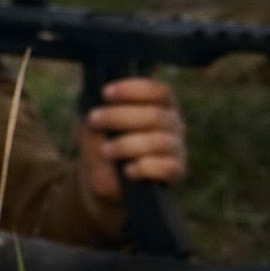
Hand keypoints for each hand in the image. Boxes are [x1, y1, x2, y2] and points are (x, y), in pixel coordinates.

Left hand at [78, 75, 185, 199]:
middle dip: (119, 116)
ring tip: (106, 151)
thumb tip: (92, 94)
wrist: (105, 181)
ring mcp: (176, 148)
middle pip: (155, 115)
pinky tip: (128, 170)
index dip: (133, 89)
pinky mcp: (175, 172)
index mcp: (160, 105)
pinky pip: (165, 167)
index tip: (105, 93)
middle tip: (94, 120)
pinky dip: (144, 167)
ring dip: (126, 145)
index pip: (159, 91)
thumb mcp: (95, 124)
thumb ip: (98, 108)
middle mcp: (173, 124)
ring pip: (158, 142)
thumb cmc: (103, 143)